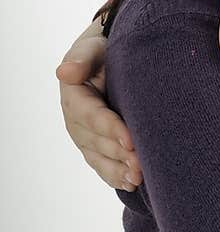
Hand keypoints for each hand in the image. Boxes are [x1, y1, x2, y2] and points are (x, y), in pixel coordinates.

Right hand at [56, 21, 142, 189]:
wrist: (109, 57)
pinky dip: (115, 175)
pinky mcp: (95, 145)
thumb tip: (65, 72)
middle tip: (143, 165)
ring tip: (138, 178)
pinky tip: (131, 184)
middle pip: (97, 141)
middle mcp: (75, 120)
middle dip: (119, 154)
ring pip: (99, 157)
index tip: (131, 141)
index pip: (91, 116)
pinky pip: (102, 164)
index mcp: (73, 95)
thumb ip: (83, 58)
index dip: (110, 130)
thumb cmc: (102, 50)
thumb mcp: (92, 48)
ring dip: (118, 170)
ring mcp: (84, 135)